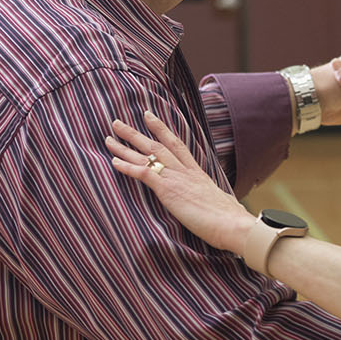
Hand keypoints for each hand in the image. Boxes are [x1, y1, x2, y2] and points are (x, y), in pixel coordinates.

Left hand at [104, 113, 254, 253]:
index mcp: (196, 172)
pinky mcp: (168, 190)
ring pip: (147, 155)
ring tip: (109, 137)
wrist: (231, 223)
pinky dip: (128, 167)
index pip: (176, 144)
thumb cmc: (229, 219)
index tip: (148, 116)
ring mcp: (176, 178)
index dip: (161, 129)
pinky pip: (144, 173)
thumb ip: (215, 199)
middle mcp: (184, 170)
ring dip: (125, 146)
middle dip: (135, 133)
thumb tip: (222, 204)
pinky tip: (114, 162)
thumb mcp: (221, 202)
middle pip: (156, 145)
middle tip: (117, 123)